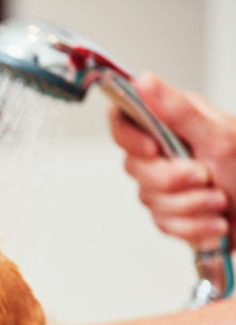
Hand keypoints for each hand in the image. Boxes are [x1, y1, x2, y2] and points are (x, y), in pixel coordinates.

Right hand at [108, 72, 235, 247]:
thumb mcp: (220, 136)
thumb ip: (178, 110)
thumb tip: (145, 81)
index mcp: (172, 124)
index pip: (122, 120)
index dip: (128, 137)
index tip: (152, 149)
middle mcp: (163, 152)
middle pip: (134, 167)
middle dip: (171, 180)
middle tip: (203, 176)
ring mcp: (164, 184)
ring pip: (150, 200)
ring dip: (190, 206)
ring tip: (218, 200)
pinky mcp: (169, 212)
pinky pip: (163, 224)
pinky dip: (193, 226)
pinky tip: (214, 219)